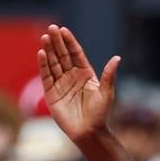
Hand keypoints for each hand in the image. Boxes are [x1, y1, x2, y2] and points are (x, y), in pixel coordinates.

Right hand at [38, 24, 118, 143]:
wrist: (89, 132)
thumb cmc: (100, 114)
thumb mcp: (106, 93)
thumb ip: (109, 75)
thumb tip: (117, 58)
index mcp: (86, 74)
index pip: (76, 54)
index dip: (70, 42)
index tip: (64, 30)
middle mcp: (72, 76)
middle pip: (63, 55)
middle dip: (57, 42)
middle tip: (51, 28)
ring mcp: (61, 84)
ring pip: (53, 63)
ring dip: (49, 50)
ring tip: (45, 37)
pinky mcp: (51, 93)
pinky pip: (46, 76)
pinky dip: (43, 65)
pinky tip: (41, 53)